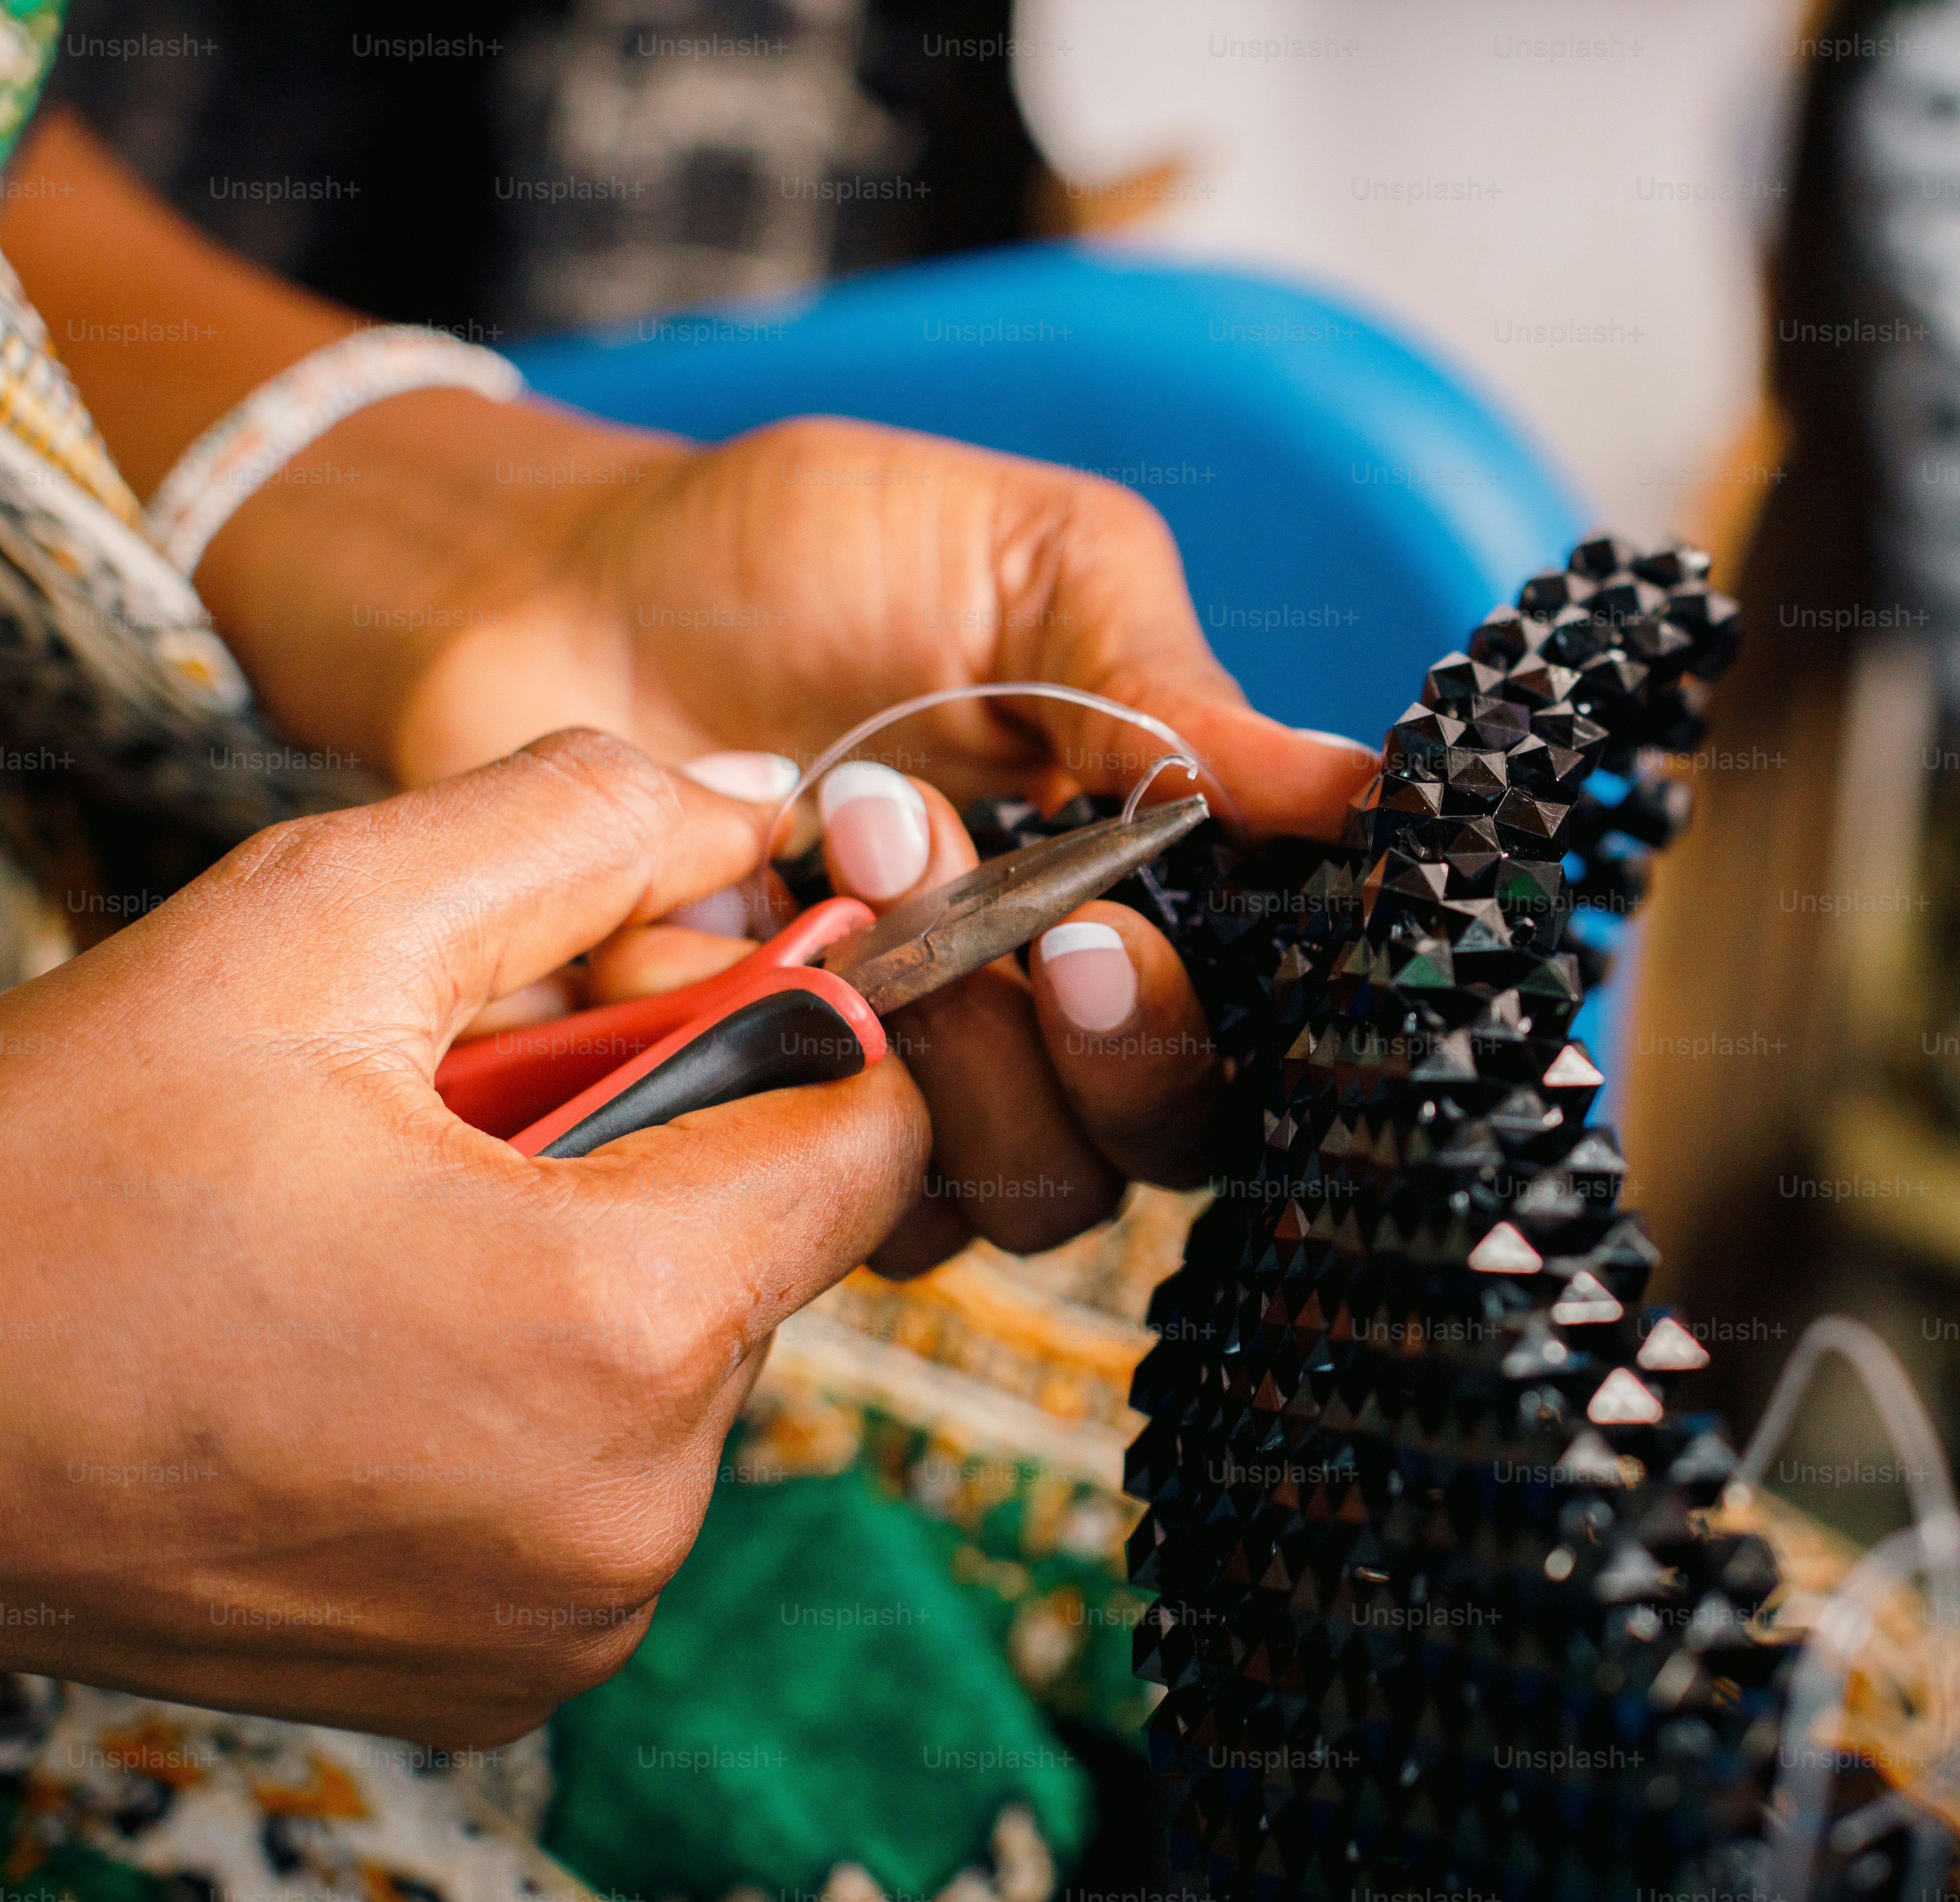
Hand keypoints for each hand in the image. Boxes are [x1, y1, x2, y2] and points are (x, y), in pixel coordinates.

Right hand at [0, 731, 926, 1744]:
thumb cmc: (47, 1184)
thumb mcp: (310, 929)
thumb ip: (572, 831)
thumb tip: (750, 801)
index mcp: (623, 1325)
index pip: (873, 1137)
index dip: (787, 1037)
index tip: (663, 1001)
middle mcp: (635, 1507)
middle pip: (765, 1250)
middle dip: (647, 1160)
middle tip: (447, 1129)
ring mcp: (572, 1615)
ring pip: (683, 1362)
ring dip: (578, 1278)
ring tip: (380, 1246)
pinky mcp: (511, 1676)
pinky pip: (606, 1484)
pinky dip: (525, 1404)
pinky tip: (372, 1357)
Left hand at [360, 416, 1367, 1262]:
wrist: (561, 581)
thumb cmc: (807, 554)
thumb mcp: (1032, 564)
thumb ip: (1177, 695)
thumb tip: (1366, 788)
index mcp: (1135, 890)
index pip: (1236, 1037)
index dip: (1196, 1025)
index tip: (1114, 934)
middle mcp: (1039, 1014)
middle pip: (1139, 1146)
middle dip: (1088, 1053)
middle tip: (1019, 923)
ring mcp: (903, 1081)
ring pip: (1001, 1191)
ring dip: (943, 1050)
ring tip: (859, 854)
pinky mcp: (761, 1123)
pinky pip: (830, 1198)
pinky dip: (793, 1082)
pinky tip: (738, 939)